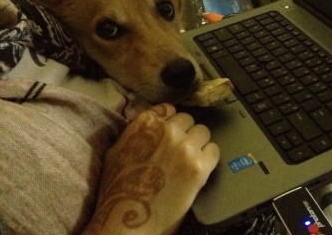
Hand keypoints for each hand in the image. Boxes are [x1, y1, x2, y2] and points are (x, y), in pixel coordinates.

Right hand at [83, 103, 218, 233]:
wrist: (129, 222)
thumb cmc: (118, 190)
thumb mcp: (117, 151)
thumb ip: (137, 130)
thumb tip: (156, 118)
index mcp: (145, 124)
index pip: (169, 108)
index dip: (170, 122)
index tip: (170, 133)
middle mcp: (167, 130)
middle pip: (188, 120)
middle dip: (184, 133)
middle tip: (179, 151)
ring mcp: (185, 147)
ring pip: (203, 132)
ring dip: (198, 144)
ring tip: (189, 161)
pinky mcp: (199, 166)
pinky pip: (214, 150)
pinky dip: (209, 158)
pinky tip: (198, 169)